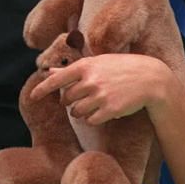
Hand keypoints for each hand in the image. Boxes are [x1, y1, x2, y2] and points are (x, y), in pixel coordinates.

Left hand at [31, 53, 177, 124]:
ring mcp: (100, 96)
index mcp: (86, 66)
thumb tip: (48, 71)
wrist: (151, 79)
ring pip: (76, 112)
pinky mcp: (109, 110)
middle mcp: (90, 80)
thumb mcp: (99, 63)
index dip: (43, 89)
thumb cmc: (123, 68)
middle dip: (71, 101)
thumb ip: (73, 70)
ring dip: (82, 111)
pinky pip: (90, 120)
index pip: (57, 79)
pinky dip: (93, 118)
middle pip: (66, 99)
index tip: (33, 96)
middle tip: (86, 96)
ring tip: (96, 103)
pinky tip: (105, 110)